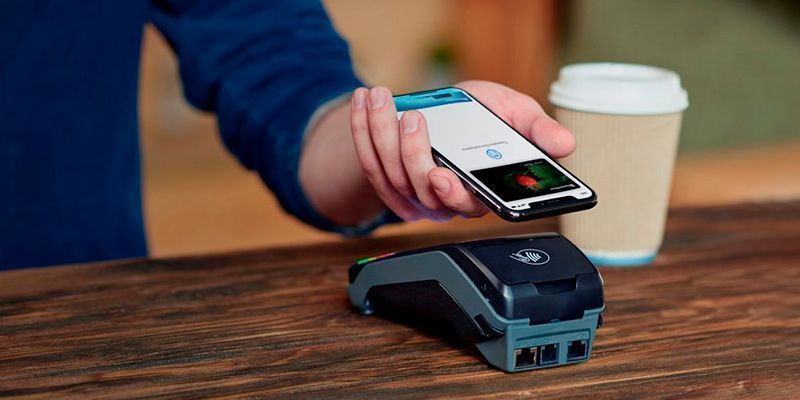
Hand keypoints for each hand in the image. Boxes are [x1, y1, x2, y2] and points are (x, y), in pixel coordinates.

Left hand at [348, 80, 575, 221]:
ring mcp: (413, 195)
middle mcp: (445, 200)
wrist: (443, 114)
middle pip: (424, 189)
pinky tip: (364, 103)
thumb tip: (565, 145)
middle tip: (413, 118)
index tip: (442, 175)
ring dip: (382, 133)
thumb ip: (536, 129)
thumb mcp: (515, 115)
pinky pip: (370, 162)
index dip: (454, 195)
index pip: (470, 205)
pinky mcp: (386, 184)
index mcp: (480, 192)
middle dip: (413, 153)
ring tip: (382, 97)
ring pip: (392, 173)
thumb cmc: (483, 118)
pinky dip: (362, 129)